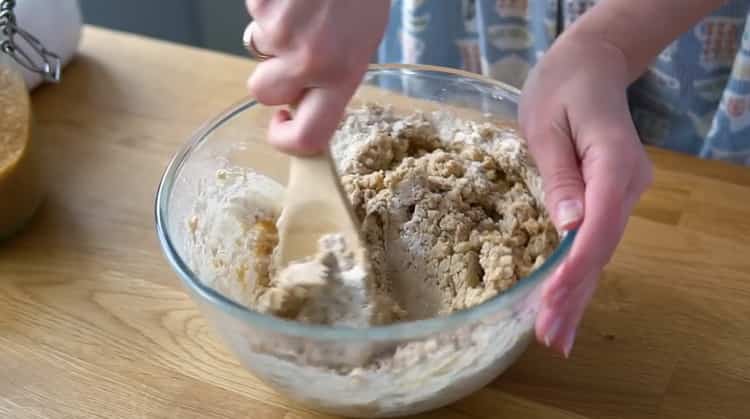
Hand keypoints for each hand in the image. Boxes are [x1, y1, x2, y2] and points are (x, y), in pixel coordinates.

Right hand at [244, 0, 389, 154]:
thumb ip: (334, 74)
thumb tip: (304, 96)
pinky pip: (253, 12)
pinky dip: (268, 2)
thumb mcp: (363, 39)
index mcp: (342, 74)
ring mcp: (280, 31)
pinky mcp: (259, 5)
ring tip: (301, 4)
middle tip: (289, 50)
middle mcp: (308, 60)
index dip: (287, 141)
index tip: (282, 125)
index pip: (309, 136)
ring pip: (256, 45)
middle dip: (268, 74)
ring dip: (272, 29)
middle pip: (263, 92)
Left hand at [519, 34, 652, 356]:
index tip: (551, 300)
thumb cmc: (561, 87)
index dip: (574, 267)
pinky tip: (568, 303)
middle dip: (574, 295)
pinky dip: (581, 274)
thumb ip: (559, 176)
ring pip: (601, 252)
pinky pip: (597, 242)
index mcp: (614, 162)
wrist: (590, 66)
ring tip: (555, 336)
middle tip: (550, 337)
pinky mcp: (612, 197)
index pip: (599, 224)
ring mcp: (625, 192)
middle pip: (602, 248)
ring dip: (578, 295)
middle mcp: (628, 184)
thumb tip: (567, 228)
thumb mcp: (546, 124)